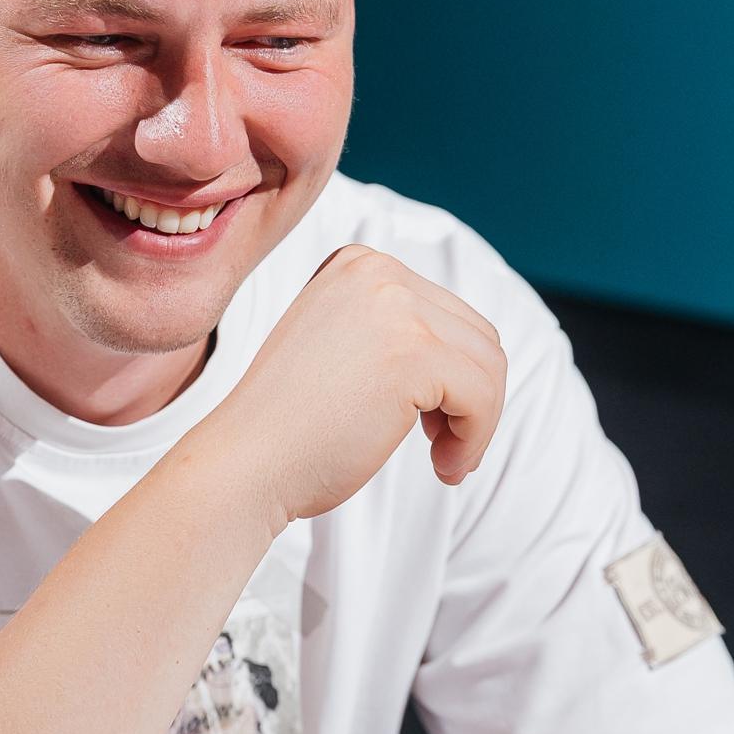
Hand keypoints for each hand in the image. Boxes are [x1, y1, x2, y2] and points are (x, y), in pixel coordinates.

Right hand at [203, 245, 505, 528]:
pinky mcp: (412, 350)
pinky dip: (475, 439)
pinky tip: (443, 467)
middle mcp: (377, 272)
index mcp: (357, 266)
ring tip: (446, 460)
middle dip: (472, 398)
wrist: (245, 464)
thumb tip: (473, 359)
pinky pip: (483, 397)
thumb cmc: (288, 429)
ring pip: (488, 366)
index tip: (427, 422)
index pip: (448, 315)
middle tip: (440, 446)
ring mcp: (396, 306)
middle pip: (478, 336)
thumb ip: (391, 336)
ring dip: (478, 422)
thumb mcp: (341, 353)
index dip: (453, 376)